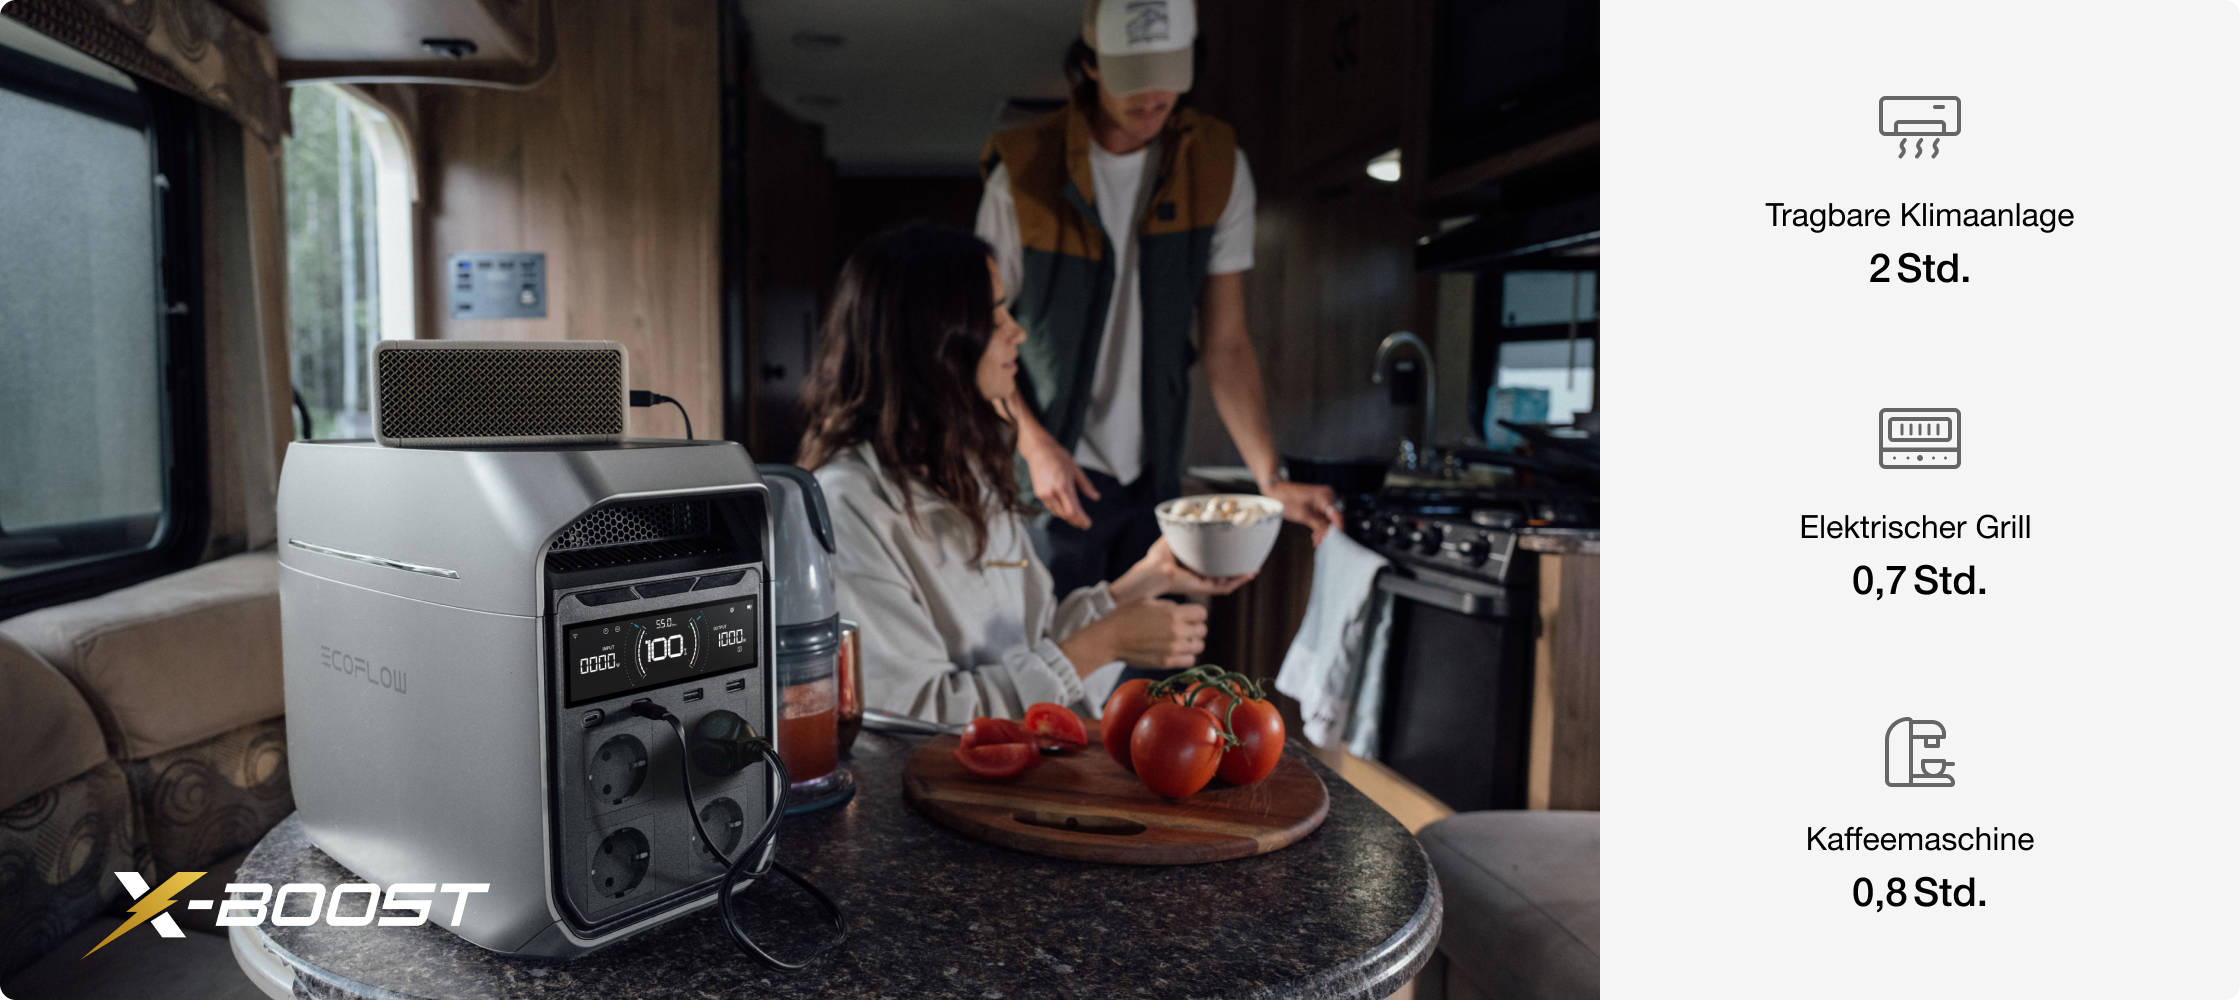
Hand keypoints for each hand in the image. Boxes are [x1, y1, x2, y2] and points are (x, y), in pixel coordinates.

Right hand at [1015, 411, 1099, 529]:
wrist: (1038, 450)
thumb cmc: (1058, 457)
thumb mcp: (1075, 470)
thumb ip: (1086, 486)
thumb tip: (1096, 497)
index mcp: (1063, 486)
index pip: (1073, 510)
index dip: (1081, 519)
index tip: (1087, 524)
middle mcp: (1052, 492)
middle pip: (1065, 514)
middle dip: (1075, 521)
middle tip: (1084, 524)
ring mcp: (1043, 494)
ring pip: (1057, 513)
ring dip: (1067, 517)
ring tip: (1077, 519)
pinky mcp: (1038, 494)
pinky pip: (1051, 507)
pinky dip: (1059, 511)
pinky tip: (1065, 510)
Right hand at [1061, 598, 1207, 670]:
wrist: (1110, 638)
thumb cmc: (1126, 617)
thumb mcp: (1148, 601)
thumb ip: (1169, 606)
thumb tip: (1183, 611)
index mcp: (1173, 613)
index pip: (1202, 614)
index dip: (1196, 613)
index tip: (1189, 616)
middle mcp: (1176, 631)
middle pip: (1202, 630)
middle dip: (1195, 627)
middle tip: (1185, 628)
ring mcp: (1173, 649)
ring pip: (1199, 647)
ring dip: (1192, 643)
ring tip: (1181, 641)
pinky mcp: (1167, 662)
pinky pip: (1190, 661)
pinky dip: (1186, 656)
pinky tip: (1177, 651)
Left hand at [1110, 537, 1254, 602]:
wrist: (1152, 571)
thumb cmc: (1156, 558)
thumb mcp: (1173, 539)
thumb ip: (1183, 530)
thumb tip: (1190, 516)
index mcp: (1193, 567)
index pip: (1213, 566)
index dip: (1226, 560)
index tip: (1238, 552)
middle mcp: (1199, 577)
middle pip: (1224, 575)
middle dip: (1238, 570)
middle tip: (1251, 562)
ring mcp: (1202, 584)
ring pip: (1227, 583)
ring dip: (1241, 576)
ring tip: (1254, 568)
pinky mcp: (1203, 589)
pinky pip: (1224, 587)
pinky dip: (1237, 581)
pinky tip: (1247, 573)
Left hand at [1263, 479, 1342, 544]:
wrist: (1277, 490)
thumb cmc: (1287, 500)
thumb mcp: (1304, 516)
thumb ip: (1320, 525)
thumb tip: (1330, 534)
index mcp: (1325, 497)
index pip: (1337, 516)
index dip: (1338, 530)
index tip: (1337, 540)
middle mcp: (1328, 495)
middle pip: (1334, 518)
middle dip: (1328, 531)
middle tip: (1321, 542)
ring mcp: (1324, 498)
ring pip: (1328, 518)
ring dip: (1323, 529)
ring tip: (1316, 540)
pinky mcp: (1319, 501)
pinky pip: (1323, 515)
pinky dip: (1320, 524)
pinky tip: (1315, 534)